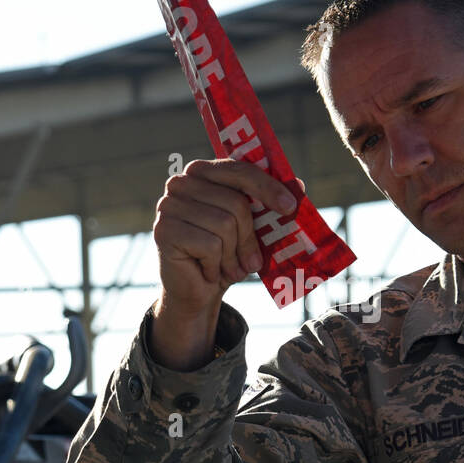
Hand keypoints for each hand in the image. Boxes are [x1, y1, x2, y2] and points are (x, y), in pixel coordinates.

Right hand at [148, 159, 302, 368]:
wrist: (197, 291)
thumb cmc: (226, 255)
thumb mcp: (252, 229)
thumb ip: (270, 205)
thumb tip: (299, 184)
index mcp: (202, 172)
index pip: (240, 170)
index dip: (267, 188)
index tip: (290, 208)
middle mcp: (180, 182)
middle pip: (236, 203)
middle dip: (250, 238)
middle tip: (253, 262)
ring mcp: (168, 205)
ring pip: (224, 226)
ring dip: (233, 256)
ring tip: (229, 268)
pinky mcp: (164, 231)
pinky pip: (209, 245)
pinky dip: (217, 266)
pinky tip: (209, 272)